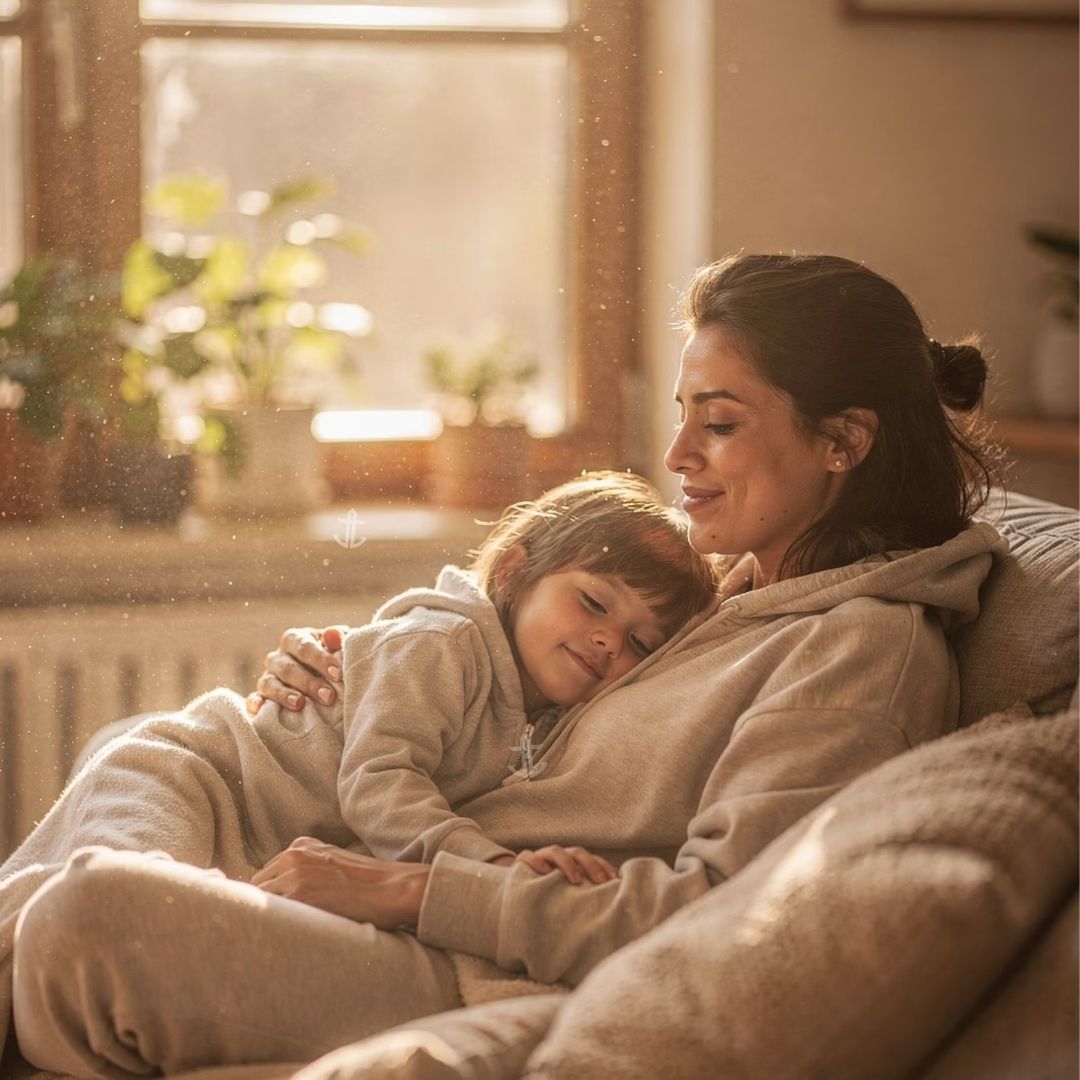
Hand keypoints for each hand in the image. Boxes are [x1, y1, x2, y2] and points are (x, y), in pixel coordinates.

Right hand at [246, 625, 348, 713]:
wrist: (321, 678)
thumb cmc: (330, 659)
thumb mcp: (336, 646)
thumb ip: (339, 639)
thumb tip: (335, 635)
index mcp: (294, 639)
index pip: (304, 647)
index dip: (321, 659)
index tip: (338, 674)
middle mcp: (277, 657)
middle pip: (288, 668)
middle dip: (309, 683)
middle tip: (329, 697)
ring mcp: (267, 677)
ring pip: (270, 684)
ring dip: (284, 695)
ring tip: (300, 704)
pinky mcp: (260, 696)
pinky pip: (253, 699)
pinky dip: (255, 703)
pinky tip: (260, 709)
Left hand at [250, 837, 428, 929]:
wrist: (392, 889)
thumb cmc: (368, 883)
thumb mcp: (333, 862)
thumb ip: (307, 868)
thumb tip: (284, 893)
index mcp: (301, 846)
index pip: (267, 873)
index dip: (272, 894)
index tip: (280, 910)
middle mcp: (293, 855)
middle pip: (258, 885)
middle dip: (267, 904)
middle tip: (282, 924)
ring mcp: (293, 873)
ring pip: (259, 899)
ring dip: (269, 915)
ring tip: (286, 932)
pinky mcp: (298, 895)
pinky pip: (268, 912)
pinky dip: (274, 924)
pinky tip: (289, 933)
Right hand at [513, 845, 617, 884]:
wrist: (519, 885)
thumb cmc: (551, 891)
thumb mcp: (570, 891)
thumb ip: (586, 893)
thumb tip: (611, 904)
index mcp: (573, 860)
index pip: (591, 858)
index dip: (603, 866)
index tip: (614, 881)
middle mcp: (559, 856)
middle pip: (577, 852)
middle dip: (591, 864)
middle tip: (600, 881)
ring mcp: (541, 856)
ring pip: (555, 851)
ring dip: (568, 863)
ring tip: (577, 880)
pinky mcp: (522, 863)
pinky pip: (527, 856)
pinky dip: (536, 861)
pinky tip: (544, 871)